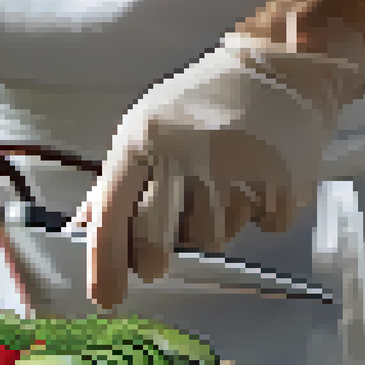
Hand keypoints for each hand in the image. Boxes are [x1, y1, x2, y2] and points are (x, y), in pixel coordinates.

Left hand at [68, 30, 364, 309]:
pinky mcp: (282, 182)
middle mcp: (187, 153)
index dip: (104, 263)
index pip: (111, 214)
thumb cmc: (203, 102)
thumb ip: (113, 183)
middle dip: (154, 259)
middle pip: (157, 240)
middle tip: (157, 260)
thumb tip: (81, 230)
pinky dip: (256, 214)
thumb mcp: (145, 129)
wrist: (283, 68)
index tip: (105, 296)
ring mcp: (237, 168)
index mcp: (143, 140)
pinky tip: (256, 179)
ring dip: (212, 226)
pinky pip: (260, 228)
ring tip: (221, 185)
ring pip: (211, 239)